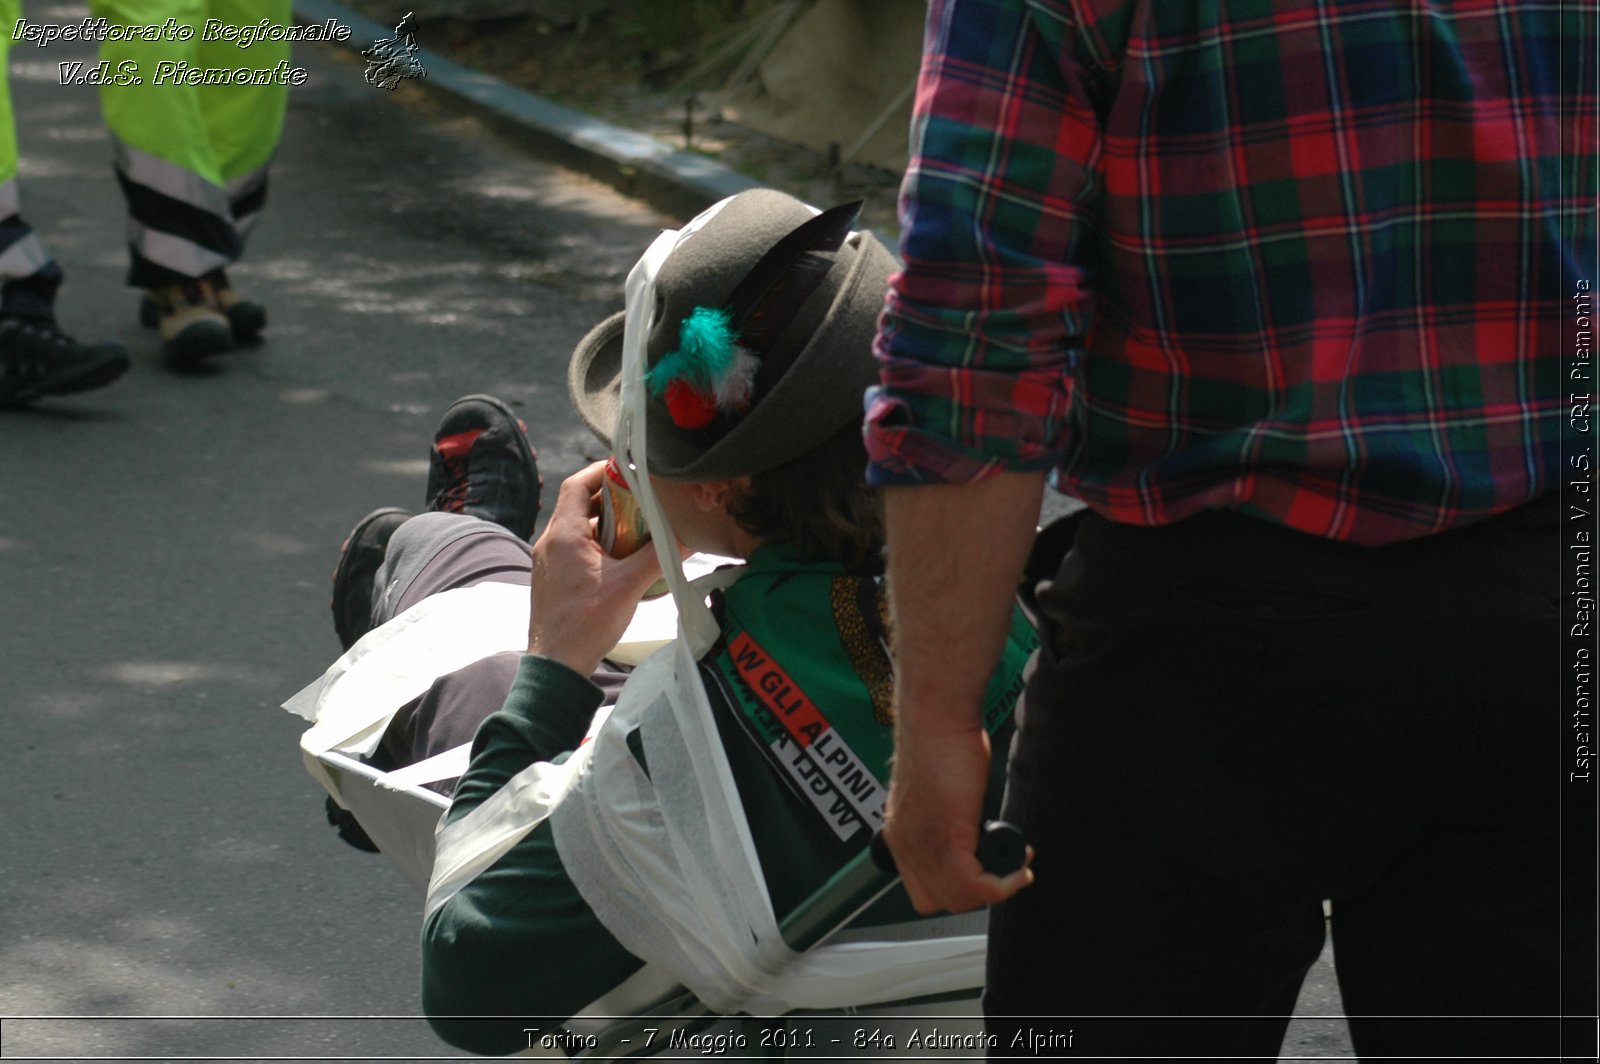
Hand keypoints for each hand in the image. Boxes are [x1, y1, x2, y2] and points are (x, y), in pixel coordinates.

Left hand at [527, 461, 664, 674]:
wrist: (557, 664)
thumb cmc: (587, 622)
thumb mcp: (629, 585)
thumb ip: (659, 557)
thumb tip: (688, 538)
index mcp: (563, 534)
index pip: (577, 484)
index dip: (601, 471)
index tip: (628, 470)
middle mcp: (550, 542)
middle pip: (578, 504)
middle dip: (611, 499)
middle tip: (642, 499)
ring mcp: (548, 561)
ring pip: (577, 528)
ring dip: (605, 523)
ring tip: (637, 527)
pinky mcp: (553, 578)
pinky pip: (574, 548)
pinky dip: (597, 543)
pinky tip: (621, 558)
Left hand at [883, 722, 1032, 913]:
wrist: (936, 719)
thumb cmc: (940, 740)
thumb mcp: (940, 790)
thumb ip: (950, 817)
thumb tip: (974, 830)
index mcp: (900, 835)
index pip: (922, 887)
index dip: (955, 887)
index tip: (983, 871)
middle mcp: (906, 847)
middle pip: (937, 900)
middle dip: (976, 892)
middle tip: (1003, 870)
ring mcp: (924, 847)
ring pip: (959, 899)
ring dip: (995, 889)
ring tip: (1016, 866)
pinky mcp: (947, 841)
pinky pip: (975, 887)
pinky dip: (1003, 884)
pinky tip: (1019, 867)